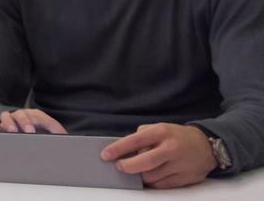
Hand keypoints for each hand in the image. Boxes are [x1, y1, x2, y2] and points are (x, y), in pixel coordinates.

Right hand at [0, 108, 66, 133]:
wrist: (14, 127)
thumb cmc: (33, 131)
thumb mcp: (46, 132)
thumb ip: (56, 135)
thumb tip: (68, 142)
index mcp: (34, 116)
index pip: (42, 117)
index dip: (48, 124)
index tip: (55, 133)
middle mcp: (20, 115)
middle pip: (22, 115)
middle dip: (26, 122)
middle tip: (30, 131)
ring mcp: (7, 120)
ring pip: (6, 117)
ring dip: (10, 123)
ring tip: (13, 132)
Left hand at [102, 123, 216, 188]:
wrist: (207, 146)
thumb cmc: (176, 136)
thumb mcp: (159, 128)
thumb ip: (142, 137)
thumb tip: (124, 150)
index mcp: (161, 132)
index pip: (135, 141)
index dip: (118, 149)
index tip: (105, 155)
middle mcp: (171, 148)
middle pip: (145, 162)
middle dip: (128, 166)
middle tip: (120, 167)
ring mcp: (180, 164)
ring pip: (152, 176)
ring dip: (140, 176)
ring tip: (136, 171)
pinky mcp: (186, 178)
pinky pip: (163, 185)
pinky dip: (152, 183)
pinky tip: (149, 178)